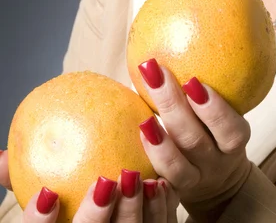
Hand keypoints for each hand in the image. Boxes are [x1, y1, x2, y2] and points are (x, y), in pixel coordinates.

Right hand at [0, 151, 178, 222]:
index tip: (48, 194)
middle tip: (107, 181)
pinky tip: (161, 184)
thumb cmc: (72, 217)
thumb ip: (21, 184)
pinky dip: (161, 210)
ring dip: (137, 212)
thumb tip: (1, 158)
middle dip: (98, 219)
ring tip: (141, 179)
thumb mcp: (47, 211)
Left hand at [138, 59, 251, 217]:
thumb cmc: (216, 132)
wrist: (219, 183)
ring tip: (143, 117)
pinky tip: (135, 136)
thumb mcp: (225, 112)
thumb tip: (182, 26)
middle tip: (154, 73)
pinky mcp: (175, 191)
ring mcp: (196, 180)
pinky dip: (149, 160)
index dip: (214, 108)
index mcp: (234, 140)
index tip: (193, 80)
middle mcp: (218, 162)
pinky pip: (161, 183)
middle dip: (174, 107)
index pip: (231, 128)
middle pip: (196, 140)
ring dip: (159, 140)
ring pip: (178, 166)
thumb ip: (209, 81)